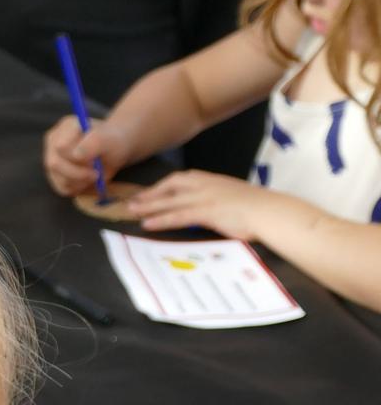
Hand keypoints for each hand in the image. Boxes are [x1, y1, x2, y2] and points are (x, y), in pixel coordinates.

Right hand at [42, 114, 133, 196]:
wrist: (114, 152)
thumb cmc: (112, 142)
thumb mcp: (110, 139)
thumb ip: (94, 142)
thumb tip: (76, 155)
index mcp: (66, 127)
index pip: (61, 147)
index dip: (77, 158)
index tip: (95, 161)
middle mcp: (53, 142)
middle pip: (55, 164)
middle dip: (78, 173)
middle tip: (96, 174)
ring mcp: (51, 159)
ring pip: (59, 178)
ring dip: (80, 182)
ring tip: (94, 175)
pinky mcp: (55, 175)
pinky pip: (62, 188)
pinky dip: (78, 188)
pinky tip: (88, 180)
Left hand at [127, 171, 319, 241]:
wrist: (273, 212)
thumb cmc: (258, 209)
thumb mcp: (233, 199)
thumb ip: (216, 202)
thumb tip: (207, 211)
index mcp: (212, 180)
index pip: (181, 179)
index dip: (162, 187)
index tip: (149, 192)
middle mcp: (206, 185)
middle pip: (170, 186)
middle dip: (150, 194)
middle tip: (133, 201)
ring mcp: (206, 197)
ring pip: (170, 201)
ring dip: (149, 206)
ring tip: (131, 212)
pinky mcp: (207, 211)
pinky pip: (178, 216)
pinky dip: (161, 220)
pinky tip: (148, 224)